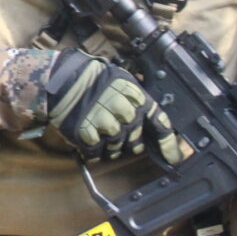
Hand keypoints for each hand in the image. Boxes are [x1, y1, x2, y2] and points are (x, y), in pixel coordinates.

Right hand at [46, 49, 182, 164]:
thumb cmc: (92, 77)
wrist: (61, 77)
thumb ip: (136, 100)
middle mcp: (124, 112)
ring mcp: (105, 124)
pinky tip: (88, 140)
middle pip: (136, 140)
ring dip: (109, 146)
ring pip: (116, 148)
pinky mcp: (86, 134)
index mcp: (136, 97)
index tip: (174, 158)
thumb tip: (149, 120)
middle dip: (129, 141)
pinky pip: (95, 152)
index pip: (160, 124)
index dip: (169, 145)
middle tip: (116, 132)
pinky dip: (92, 151)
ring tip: (98, 133)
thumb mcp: (121, 80)